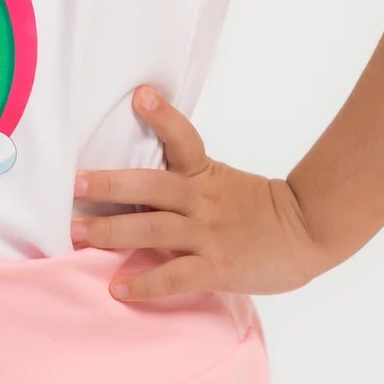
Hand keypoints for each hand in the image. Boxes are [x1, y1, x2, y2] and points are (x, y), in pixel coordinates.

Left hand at [70, 86, 324, 301]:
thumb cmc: (260, 210)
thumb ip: (185, 183)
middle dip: (108, 185)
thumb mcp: (223, 183)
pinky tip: (118, 288)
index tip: (141, 96)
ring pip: (153, 229)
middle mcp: (202, 200)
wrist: (309, 232)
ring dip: (111, 231)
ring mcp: (209, 234)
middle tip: (73, 184)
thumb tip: (132, 187)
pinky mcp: (217, 267)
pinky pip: (175, 275)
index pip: (183, 138)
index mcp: (205, 174)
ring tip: (76, 234)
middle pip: (150, 187)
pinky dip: (145, 282)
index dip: (163, 116)